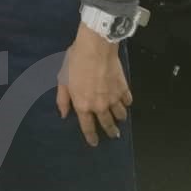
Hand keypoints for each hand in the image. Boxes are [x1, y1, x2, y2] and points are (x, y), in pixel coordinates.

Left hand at [56, 23, 132, 146]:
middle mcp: (100, 106)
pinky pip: (128, 101)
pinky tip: (125, 101)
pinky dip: (126, 103)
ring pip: (120, 115)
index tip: (94, 143)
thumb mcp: (62, 79)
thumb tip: (64, 115)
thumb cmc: (75, 61)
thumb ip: (63, 99)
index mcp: (83, 105)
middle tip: (113, 135)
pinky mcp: (124, 89)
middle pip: (107, 124)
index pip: (88, 127)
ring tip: (120, 119)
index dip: (91, 137)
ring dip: (120, 118)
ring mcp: (114, 99)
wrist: (95, 48)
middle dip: (110, 131)